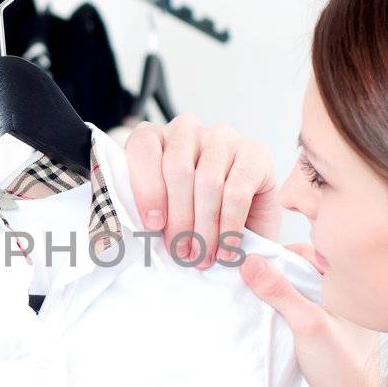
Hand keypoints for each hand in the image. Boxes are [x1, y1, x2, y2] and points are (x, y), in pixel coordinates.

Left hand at [124, 114, 285, 269]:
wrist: (243, 227)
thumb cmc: (193, 220)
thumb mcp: (161, 215)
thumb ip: (145, 215)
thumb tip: (132, 236)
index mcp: (156, 138)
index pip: (143, 147)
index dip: (146, 188)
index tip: (153, 225)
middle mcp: (188, 130)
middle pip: (177, 168)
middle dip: (178, 218)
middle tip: (182, 252)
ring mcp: (223, 138)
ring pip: (207, 180)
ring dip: (204, 227)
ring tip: (203, 256)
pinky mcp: (255, 153)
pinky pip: (237, 191)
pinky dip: (229, 225)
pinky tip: (226, 248)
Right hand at [240, 242, 378, 386]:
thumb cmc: (341, 368)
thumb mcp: (308, 324)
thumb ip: (281, 292)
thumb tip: (250, 262)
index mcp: (352, 287)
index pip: (314, 253)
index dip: (284, 253)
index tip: (257, 260)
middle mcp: (343, 297)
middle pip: (302, 270)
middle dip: (276, 271)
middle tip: (250, 276)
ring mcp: (332, 315)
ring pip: (297, 291)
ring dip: (276, 292)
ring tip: (254, 294)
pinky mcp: (320, 333)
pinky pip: (295, 310)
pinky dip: (280, 309)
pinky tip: (266, 316)